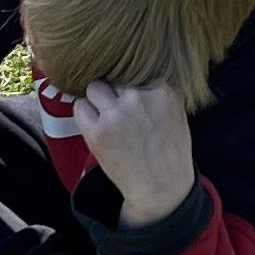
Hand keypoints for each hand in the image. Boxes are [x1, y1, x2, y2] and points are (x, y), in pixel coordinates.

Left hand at [70, 78, 196, 227]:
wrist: (162, 186)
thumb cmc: (170, 148)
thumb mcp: (175, 110)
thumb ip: (157, 89)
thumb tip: (131, 69)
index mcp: (162, 89)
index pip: (133, 67)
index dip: (128, 79)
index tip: (128, 92)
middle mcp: (138, 98)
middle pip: (112, 75)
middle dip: (113, 88)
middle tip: (117, 105)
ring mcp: (116, 115)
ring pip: (93, 87)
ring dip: (97, 99)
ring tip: (105, 115)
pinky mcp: (97, 132)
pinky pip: (79, 107)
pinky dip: (85, 114)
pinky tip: (96, 126)